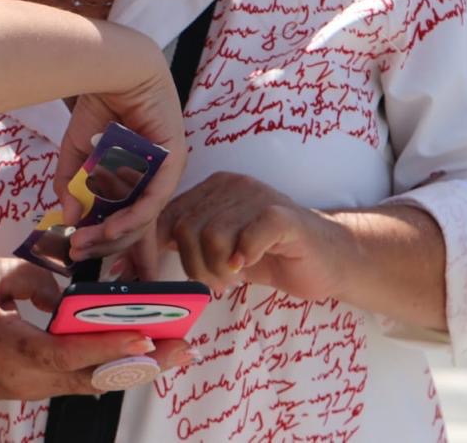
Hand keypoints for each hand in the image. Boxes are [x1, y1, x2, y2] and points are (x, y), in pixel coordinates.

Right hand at [0, 258, 193, 401]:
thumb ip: (28, 275)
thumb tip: (63, 292)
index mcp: (11, 348)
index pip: (68, 353)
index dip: (109, 347)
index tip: (145, 338)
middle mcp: (27, 378)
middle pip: (94, 377)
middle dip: (142, 364)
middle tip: (183, 349)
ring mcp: (31, 390)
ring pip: (91, 383)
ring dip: (132, 368)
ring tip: (172, 351)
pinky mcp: (33, 390)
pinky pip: (78, 382)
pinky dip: (110, 369)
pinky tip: (136, 357)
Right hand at [58, 67, 186, 268]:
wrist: (110, 69)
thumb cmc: (99, 106)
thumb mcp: (77, 153)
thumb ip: (72, 185)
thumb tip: (69, 218)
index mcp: (136, 179)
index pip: (131, 222)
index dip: (112, 245)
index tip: (84, 259)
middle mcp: (154, 179)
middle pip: (135, 225)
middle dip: (104, 244)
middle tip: (77, 252)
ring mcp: (167, 171)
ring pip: (145, 216)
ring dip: (113, 234)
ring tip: (86, 243)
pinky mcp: (173, 160)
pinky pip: (154, 197)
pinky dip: (132, 216)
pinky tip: (111, 229)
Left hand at [158, 172, 347, 299]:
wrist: (330, 259)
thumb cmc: (271, 257)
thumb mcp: (220, 251)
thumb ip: (185, 246)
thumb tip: (135, 261)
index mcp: (212, 189)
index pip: (165, 214)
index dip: (154, 248)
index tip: (155, 278)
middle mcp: (231, 186)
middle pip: (185, 227)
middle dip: (194, 265)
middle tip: (216, 282)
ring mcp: (258, 197)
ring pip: (211, 235)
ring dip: (217, 269)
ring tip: (234, 278)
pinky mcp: (282, 216)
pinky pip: (248, 236)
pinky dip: (243, 257)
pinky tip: (247, 266)